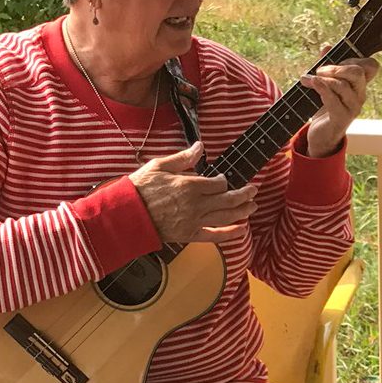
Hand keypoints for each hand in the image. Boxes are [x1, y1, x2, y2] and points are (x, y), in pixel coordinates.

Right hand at [129, 143, 256, 243]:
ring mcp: (194, 221)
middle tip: (253, 190)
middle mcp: (196, 204)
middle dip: (244, 194)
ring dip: (243, 211)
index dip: (225, 181)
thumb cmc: (140, 189)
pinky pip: (215, 236)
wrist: (128, 214)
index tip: (224, 179)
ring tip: (253, 206)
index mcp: (189, 185)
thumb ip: (183, 158)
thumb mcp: (159, 165)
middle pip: (228, 199)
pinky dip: (231, 233)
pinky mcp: (190, 235)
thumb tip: (199, 146)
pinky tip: (242, 229)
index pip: (219, 183)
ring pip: (226, 216)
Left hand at [302, 50, 379, 157]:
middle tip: (320, 70)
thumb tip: (327, 47)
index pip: (372, 66)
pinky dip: (320, 88)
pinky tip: (311, 83)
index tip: (338, 60)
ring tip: (308, 79)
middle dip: (337, 67)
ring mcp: (352, 108)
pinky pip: (332, 99)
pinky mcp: (341, 118)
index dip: (356, 57)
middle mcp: (360, 96)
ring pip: (343, 85)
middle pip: (358, 72)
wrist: (321, 136)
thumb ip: (327, 66)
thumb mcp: (326, 84)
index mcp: (359, 86)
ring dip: (323, 79)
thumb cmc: (325, 108)